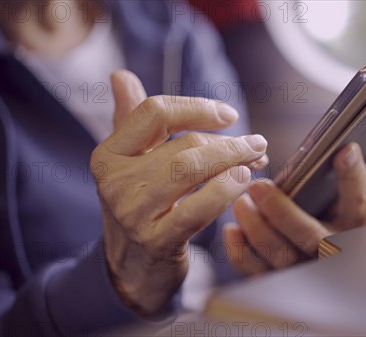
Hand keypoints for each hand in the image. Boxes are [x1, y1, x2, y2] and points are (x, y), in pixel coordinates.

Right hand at [91, 70, 266, 314]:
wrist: (132, 267)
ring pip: (192, 170)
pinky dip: (226, 190)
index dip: (197, 107)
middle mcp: (114, 181)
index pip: (155, 111)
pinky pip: (198, 208)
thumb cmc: (141, 206)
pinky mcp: (156, 241)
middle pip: (184, 143)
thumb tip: (120, 75)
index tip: (228, 116)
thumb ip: (130, 119)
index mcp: (108, 153)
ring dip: (233, 161)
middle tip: (257, 144)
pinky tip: (243, 181)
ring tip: (256, 159)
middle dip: (229, 142)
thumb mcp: (130, 163)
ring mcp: (133, 212)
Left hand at [225, 134, 365, 275]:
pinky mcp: (279, 281)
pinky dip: (241, 253)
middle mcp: (334, 250)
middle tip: (258, 186)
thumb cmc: (338, 224)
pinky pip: (258, 273)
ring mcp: (306, 269)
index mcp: (355, 225)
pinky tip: (232, 230)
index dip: (354, 176)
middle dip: (282, 212)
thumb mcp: (355, 201)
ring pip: (281, 256)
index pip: (360, 200)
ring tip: (241, 203)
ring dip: (258, 229)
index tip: (345, 149)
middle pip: (311, 236)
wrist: (333, 272)